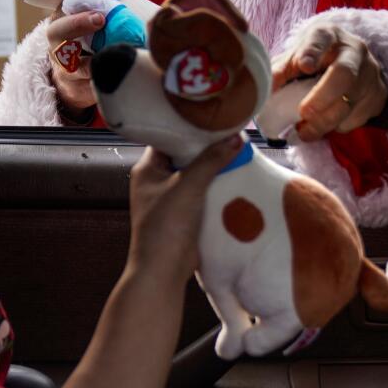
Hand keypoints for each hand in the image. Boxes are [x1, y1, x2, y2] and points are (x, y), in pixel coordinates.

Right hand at [49, 0, 128, 115]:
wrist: (77, 75)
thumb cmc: (87, 34)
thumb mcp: (95, 9)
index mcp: (62, 13)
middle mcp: (56, 36)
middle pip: (59, 28)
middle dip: (79, 22)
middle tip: (101, 18)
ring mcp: (61, 60)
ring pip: (65, 57)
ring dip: (84, 55)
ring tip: (104, 50)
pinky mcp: (71, 80)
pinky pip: (80, 79)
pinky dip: (94, 75)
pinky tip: (109, 68)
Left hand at [125, 138, 241, 279]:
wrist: (163, 271)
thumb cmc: (165, 226)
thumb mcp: (188, 186)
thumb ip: (212, 160)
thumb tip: (237, 138)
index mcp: (147, 169)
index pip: (168, 137)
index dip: (189, 127)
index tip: (214, 117)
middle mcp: (157, 180)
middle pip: (185, 154)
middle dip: (208, 146)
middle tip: (232, 131)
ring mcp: (172, 197)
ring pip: (197, 173)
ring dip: (215, 167)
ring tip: (239, 149)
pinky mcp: (186, 212)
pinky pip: (204, 191)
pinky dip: (218, 185)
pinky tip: (237, 175)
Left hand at [272, 23, 387, 139]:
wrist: (352, 64)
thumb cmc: (317, 61)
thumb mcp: (297, 57)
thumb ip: (281, 71)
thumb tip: (264, 89)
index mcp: (329, 35)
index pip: (321, 39)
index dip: (312, 51)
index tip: (303, 65)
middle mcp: (354, 51)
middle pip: (344, 74)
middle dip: (322, 97)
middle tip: (304, 112)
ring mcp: (370, 74)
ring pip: (349, 103)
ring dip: (324, 122)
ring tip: (304, 131)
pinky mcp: (378, 96)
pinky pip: (356, 118)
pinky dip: (336, 127)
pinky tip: (324, 126)